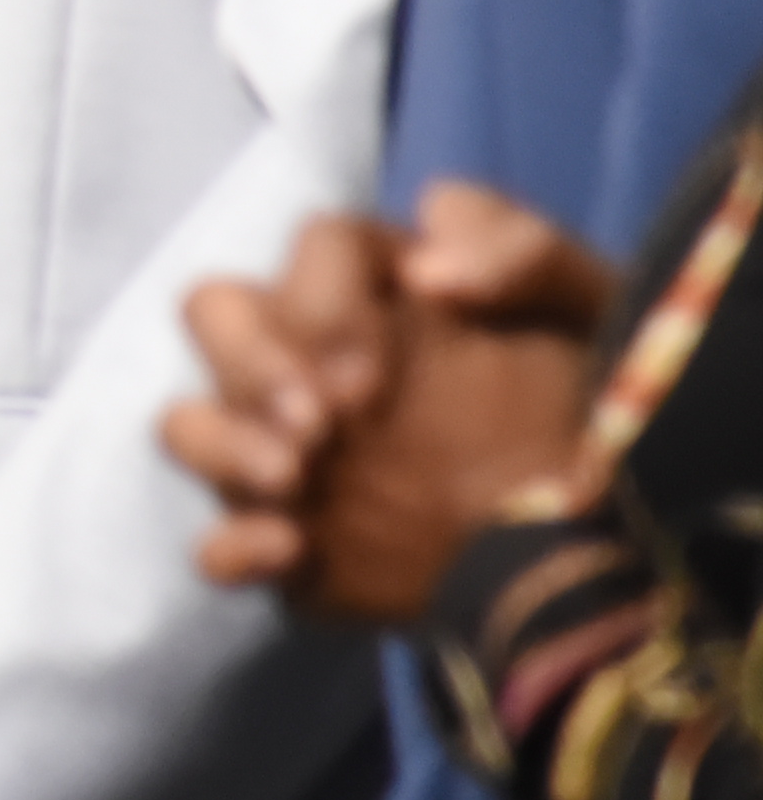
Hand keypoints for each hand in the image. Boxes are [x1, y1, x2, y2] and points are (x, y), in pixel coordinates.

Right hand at [173, 192, 613, 625]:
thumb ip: (522, 252)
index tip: (368, 377)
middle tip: (320, 425)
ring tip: (293, 477)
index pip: (314, 249)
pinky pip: (217, 544)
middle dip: (250, 364)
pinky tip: (291, 550)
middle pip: (217, 314)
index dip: (322, 302)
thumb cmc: (597, 405)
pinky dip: (232, 546)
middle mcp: (307, 359)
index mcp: (375, 288)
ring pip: (188, 422)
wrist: (610, 546)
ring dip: (221, 442)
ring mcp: (286, 451)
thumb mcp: (591, 308)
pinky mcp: (288, 542)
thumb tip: (426, 265)